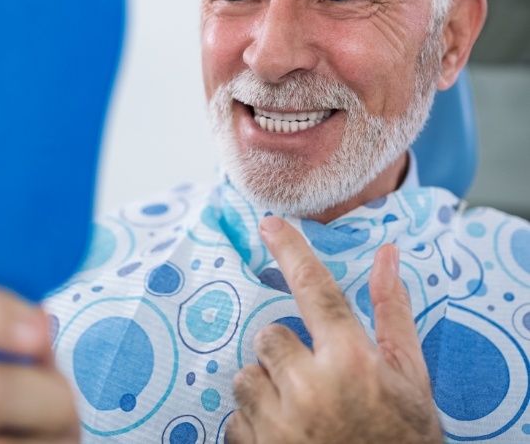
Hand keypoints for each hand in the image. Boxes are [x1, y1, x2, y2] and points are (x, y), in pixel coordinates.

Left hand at [227, 216, 441, 443]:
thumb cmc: (403, 440)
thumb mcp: (409, 379)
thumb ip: (392, 312)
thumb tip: (387, 255)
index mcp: (351, 362)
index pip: (315, 288)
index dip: (291, 249)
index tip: (269, 223)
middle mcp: (310, 388)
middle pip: (268, 336)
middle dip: (285, 353)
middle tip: (312, 380)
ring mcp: (278, 424)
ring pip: (246, 376)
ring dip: (267, 390)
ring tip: (301, 416)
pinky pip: (236, 418)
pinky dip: (255, 425)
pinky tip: (287, 440)